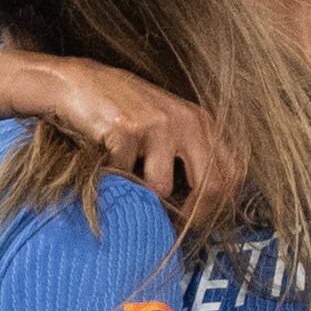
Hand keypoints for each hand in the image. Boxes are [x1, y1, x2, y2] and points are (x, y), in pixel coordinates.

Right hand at [28, 58, 229, 216]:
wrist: (78, 83)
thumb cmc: (124, 112)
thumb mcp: (169, 127)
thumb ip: (192, 157)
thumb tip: (209, 207)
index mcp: (203, 123)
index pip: (233, 175)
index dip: (218, 206)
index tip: (197, 220)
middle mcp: (188, 121)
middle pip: (212, 186)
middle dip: (192, 215)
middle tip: (170, 226)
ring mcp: (159, 123)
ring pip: (162, 188)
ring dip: (141, 194)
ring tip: (126, 178)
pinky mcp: (128, 127)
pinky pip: (126, 177)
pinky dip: (114, 178)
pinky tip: (106, 160)